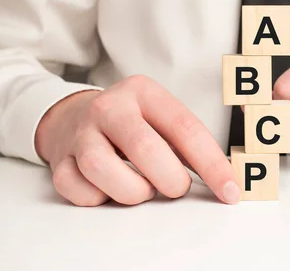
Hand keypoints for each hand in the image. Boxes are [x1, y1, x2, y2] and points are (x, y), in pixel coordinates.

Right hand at [36, 75, 239, 205]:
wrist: (73, 116)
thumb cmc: (131, 123)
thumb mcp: (160, 117)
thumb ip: (188, 143)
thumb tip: (224, 181)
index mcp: (144, 92)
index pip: (185, 128)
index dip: (211, 164)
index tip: (229, 190)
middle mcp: (110, 107)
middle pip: (145, 149)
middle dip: (170, 180)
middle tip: (176, 187)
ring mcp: (81, 133)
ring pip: (104, 170)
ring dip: (132, 191)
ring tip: (141, 188)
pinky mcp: (60, 159)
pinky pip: (78, 189)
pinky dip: (99, 198)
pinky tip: (108, 188)